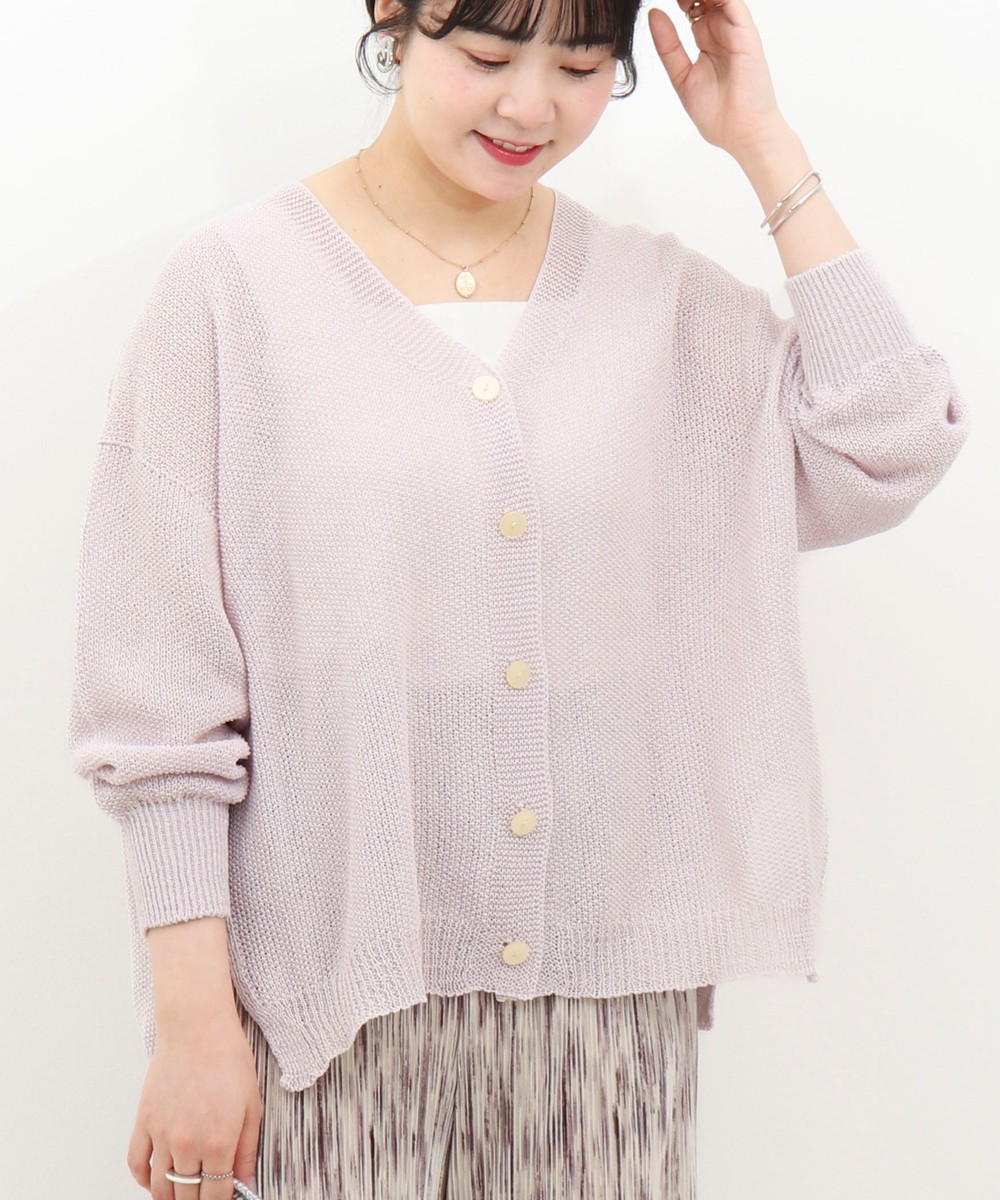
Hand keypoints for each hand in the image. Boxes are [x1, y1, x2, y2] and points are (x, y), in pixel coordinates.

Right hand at [126, 1011, 262, 1199]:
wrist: (197, 1027)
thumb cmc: (228, 1059)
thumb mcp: (253, 1104)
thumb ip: (248, 1149)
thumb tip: (245, 1182)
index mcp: (219, 1141)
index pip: (215, 1197)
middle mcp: (188, 1143)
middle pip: (186, 1196)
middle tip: (204, 1195)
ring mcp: (162, 1134)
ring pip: (160, 1187)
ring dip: (170, 1197)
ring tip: (182, 1194)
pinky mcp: (144, 1122)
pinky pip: (136, 1164)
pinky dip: (144, 1180)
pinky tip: (156, 1180)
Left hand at [647, 1, 791, 158]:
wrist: (742, 134)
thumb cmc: (718, 115)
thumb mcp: (681, 76)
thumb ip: (668, 47)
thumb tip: (654, 14)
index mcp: (709, 42)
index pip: (693, 8)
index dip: (680, 2)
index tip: (659, 4)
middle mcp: (723, 32)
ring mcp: (736, 31)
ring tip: (682, 0)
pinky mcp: (746, 34)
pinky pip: (733, 2)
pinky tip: (697, 0)